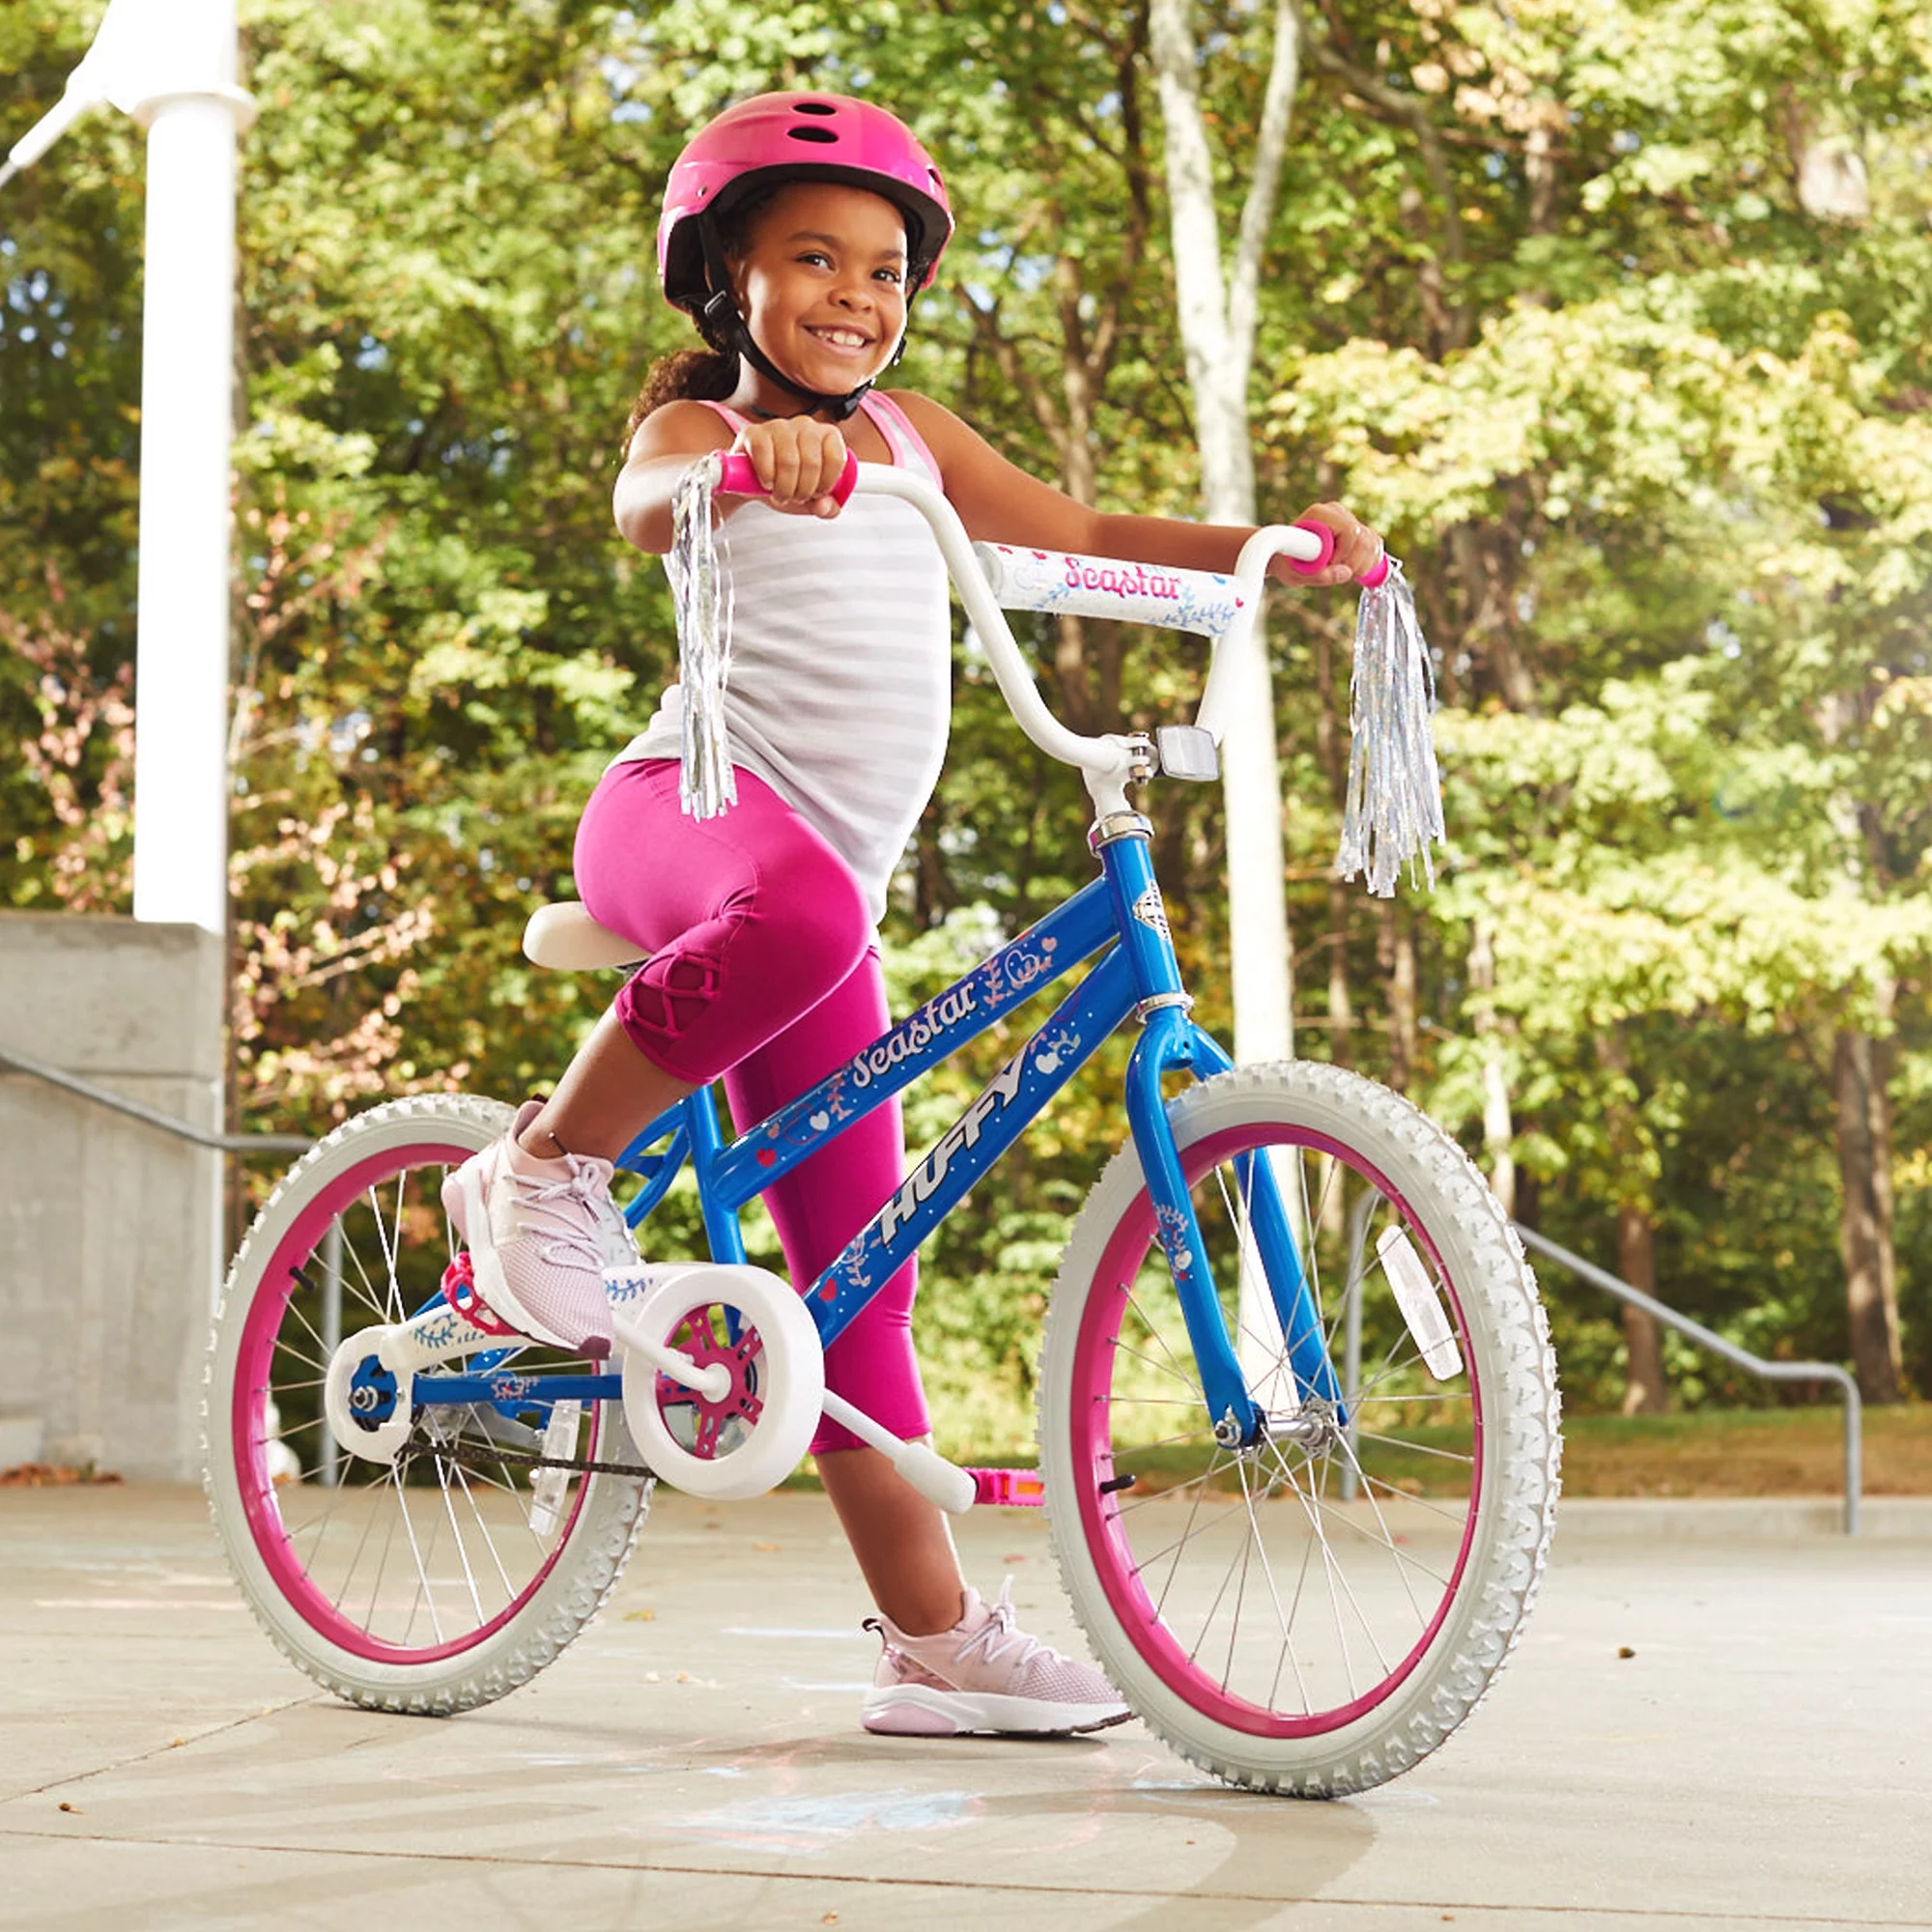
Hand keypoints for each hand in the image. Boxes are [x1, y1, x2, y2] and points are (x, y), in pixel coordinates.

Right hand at [728, 418, 850, 518]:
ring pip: (789, 461)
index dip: (826, 483)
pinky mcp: (755, 432)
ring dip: (784, 488)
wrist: (753, 480)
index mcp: (827, 437)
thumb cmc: (786, 482)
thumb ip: (827, 507)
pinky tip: (767, 482)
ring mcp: (780, 426)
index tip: (817, 493)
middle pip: (812, 463)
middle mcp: (806, 426)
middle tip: (795, 497)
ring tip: (781, 494)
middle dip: (803, 490)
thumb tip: (824, 506)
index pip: (836, 458)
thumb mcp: (812, 499)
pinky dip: (766, 476)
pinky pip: (764, 453)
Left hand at [1273, 501, 1384, 587]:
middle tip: (1338, 573)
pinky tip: (1357, 569)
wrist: (1285, 556)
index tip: (1329, 566)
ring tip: (1345, 573)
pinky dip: (1371, 560)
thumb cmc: (1287, 563)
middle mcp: (1336, 512)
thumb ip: (1319, 576)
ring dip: (1364, 564)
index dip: (1344, 554)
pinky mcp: (1356, 528)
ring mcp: (1348, 518)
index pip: (1349, 531)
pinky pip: (1375, 543)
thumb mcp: (1296, 574)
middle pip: (1364, 537)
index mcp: (1320, 514)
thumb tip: (1346, 573)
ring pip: (1372, 541)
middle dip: (1355, 562)